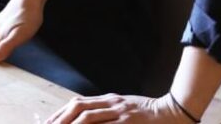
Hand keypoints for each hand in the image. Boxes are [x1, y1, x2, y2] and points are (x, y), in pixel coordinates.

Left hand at [46, 93, 191, 123]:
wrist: (172, 112)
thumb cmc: (147, 113)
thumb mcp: (125, 108)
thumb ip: (107, 112)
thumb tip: (87, 116)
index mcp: (108, 99)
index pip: (78, 103)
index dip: (61, 112)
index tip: (48, 122)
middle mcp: (111, 103)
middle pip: (78, 107)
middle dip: (61, 118)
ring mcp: (119, 112)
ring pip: (88, 116)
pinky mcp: (127, 122)